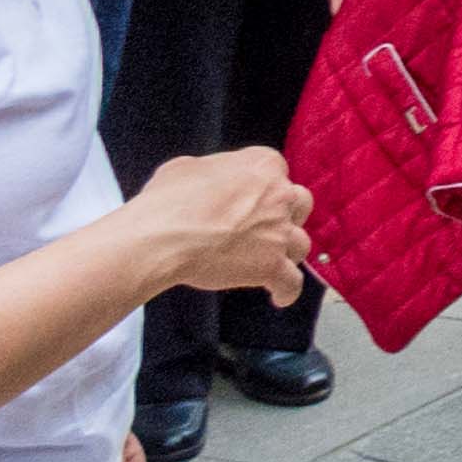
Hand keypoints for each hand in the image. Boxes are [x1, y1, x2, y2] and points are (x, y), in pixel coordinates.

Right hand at [132, 145, 311, 300]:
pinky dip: (286, 290)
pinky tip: (280, 296)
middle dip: (288, 214)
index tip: (250, 198)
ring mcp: (278, 231)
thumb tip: (204, 180)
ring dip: (289, 251)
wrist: (161, 237)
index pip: (275, 171)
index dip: (263, 187)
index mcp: (262, 166)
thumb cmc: (167, 201)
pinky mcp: (271, 264)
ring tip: (274, 260)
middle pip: (299, 204)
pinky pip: (291, 282)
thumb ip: (208, 171)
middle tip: (267, 227)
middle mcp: (279, 195)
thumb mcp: (184, 168)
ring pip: (300, 243)